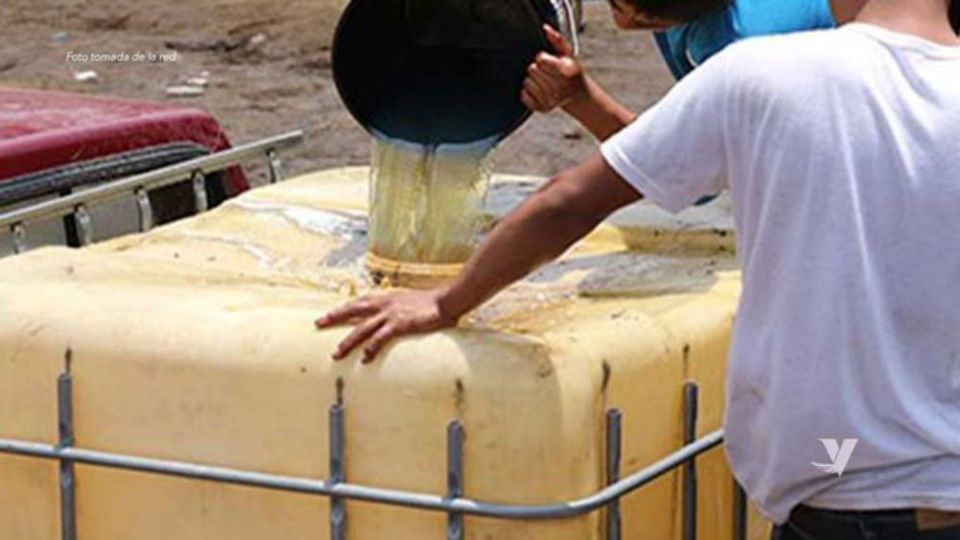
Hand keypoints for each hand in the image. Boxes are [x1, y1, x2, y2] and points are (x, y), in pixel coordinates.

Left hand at [315, 288, 459, 362]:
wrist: (447, 300)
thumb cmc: (432, 302)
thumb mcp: (411, 301)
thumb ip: (400, 307)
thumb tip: (398, 316)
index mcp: (386, 298)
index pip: (359, 301)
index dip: (343, 307)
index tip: (330, 313)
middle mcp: (385, 304)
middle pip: (353, 310)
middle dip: (334, 317)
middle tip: (318, 323)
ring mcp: (391, 314)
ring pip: (362, 328)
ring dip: (348, 341)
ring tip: (336, 353)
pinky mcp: (399, 325)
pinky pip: (380, 338)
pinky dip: (371, 348)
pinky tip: (364, 358)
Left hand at [521, 24, 586, 112]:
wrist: (577, 93)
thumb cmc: (570, 69)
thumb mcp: (568, 53)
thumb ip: (557, 39)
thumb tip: (545, 28)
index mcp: (567, 71)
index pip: (540, 59)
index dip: (542, 57)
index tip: (548, 60)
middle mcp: (560, 88)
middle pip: (532, 70)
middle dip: (536, 68)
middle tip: (546, 71)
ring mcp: (552, 100)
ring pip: (527, 82)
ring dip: (532, 79)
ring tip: (543, 80)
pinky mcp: (543, 109)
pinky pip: (524, 96)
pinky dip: (527, 92)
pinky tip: (538, 89)